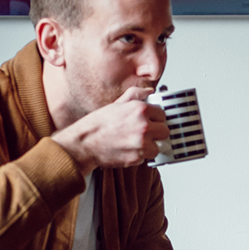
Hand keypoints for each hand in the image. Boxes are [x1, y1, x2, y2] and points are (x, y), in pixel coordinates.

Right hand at [50, 89, 167, 176]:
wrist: (83, 143)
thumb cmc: (98, 124)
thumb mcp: (116, 104)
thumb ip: (135, 95)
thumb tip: (149, 91)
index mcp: (140, 110)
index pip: (162, 114)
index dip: (156, 118)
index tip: (150, 121)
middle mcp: (143, 126)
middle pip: (165, 131)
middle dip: (156, 133)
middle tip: (143, 133)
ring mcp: (142, 143)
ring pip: (158, 147)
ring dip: (149, 147)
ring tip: (133, 143)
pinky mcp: (138, 158)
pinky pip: (147, 158)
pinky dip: (139, 156)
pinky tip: (127, 150)